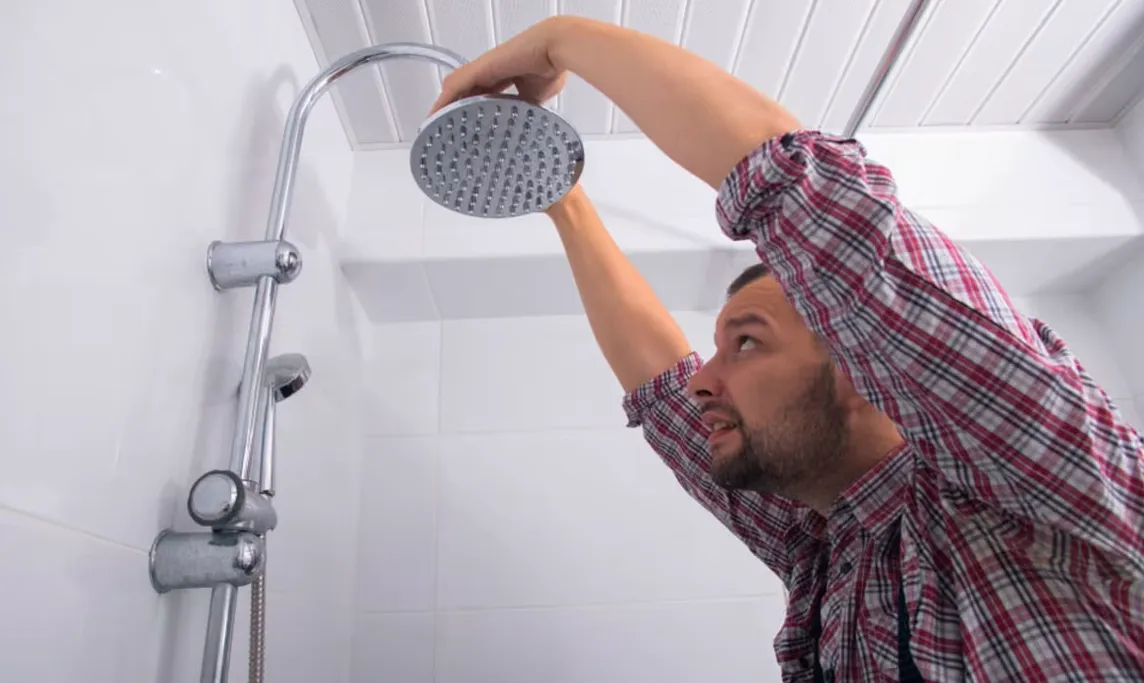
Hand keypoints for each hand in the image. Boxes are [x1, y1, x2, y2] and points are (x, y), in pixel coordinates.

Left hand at [430, 17, 569, 113]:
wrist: (553, 50)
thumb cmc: (550, 67)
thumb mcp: (535, 96)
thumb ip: (525, 107)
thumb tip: (524, 120)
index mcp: (501, 77)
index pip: (479, 95)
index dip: (470, 109)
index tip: (466, 127)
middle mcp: (488, 72)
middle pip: (462, 93)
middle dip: (453, 111)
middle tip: (445, 131)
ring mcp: (482, 69)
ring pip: (454, 90)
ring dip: (444, 108)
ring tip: (436, 127)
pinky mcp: (478, 69)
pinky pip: (453, 87)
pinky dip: (443, 102)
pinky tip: (435, 116)